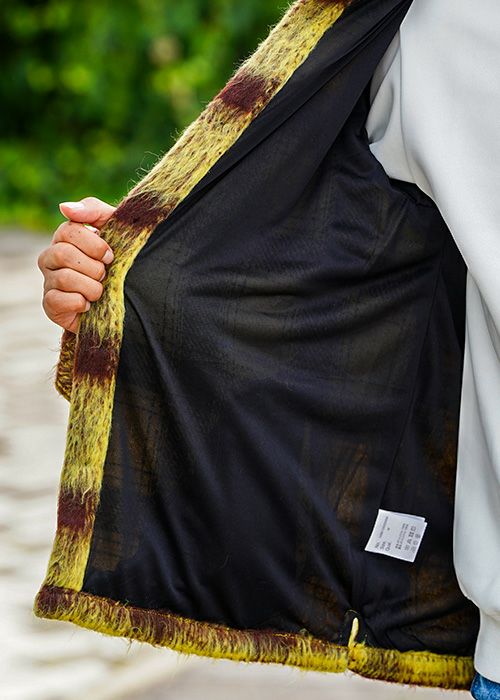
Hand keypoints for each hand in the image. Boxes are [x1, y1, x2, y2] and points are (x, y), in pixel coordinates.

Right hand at [37, 196, 115, 332]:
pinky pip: (58, 300)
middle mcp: (51, 258)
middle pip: (63, 253)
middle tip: (105, 276)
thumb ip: (93, 211)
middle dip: (93, 267)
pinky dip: (80, 303)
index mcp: (65, 239)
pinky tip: (89, 305)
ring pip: (63, 278)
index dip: (93, 244)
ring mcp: (49, 281)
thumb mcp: (115, 230)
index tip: (110, 256)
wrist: (128, 301)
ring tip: (100, 292)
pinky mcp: (50, 306)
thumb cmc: (120, 261)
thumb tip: (64, 207)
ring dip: (92, 287)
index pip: (68, 230)